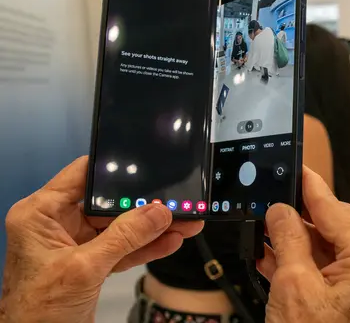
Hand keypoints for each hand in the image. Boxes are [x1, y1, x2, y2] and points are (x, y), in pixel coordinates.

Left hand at [0, 156, 203, 321]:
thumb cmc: (39, 311)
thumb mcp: (84, 268)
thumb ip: (124, 238)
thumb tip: (159, 212)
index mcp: (41, 214)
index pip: (81, 175)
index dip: (113, 168)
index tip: (147, 165)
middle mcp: (57, 224)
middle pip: (107, 204)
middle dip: (144, 205)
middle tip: (175, 201)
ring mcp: (75, 245)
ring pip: (120, 228)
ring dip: (153, 228)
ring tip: (186, 222)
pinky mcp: (90, 264)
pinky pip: (122, 249)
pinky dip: (146, 247)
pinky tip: (171, 241)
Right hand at [258, 167, 349, 322]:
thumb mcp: (293, 284)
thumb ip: (288, 239)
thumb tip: (280, 210)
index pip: (335, 210)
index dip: (311, 187)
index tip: (298, 169)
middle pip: (334, 227)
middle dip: (299, 217)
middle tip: (271, 205)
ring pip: (330, 249)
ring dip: (297, 242)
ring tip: (266, 231)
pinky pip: (330, 270)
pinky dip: (305, 264)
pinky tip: (275, 257)